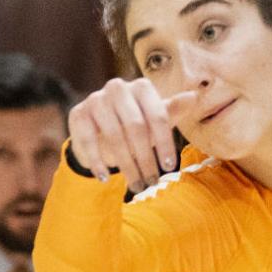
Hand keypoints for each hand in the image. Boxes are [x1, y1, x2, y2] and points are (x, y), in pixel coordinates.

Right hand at [68, 79, 198, 186]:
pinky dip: (98, 162)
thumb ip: (172, 111)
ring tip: (136, 185)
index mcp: (141, 87)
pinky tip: (105, 178)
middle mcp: (117, 87)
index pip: (158, 116)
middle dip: (145, 158)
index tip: (170, 166)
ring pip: (114, 136)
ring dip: (126, 165)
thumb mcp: (155, 120)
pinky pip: (89, 140)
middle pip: (136, 127)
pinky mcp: (78, 114)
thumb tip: (193, 97)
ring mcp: (95, 99)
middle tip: (152, 181)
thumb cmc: (135, 126)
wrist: (99, 132)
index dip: (165, 143)